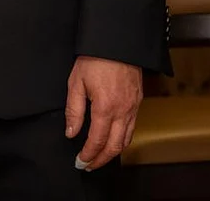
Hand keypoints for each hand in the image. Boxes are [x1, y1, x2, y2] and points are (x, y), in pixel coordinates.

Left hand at [65, 55, 141, 170]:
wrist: (117, 44)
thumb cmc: (94, 60)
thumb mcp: (75, 83)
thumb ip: (74, 111)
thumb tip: (71, 133)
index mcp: (105, 108)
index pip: (97, 141)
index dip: (88, 154)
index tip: (80, 161)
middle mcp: (123, 112)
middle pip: (114, 146)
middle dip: (101, 160)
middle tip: (88, 165)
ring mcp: (133, 108)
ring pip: (126, 140)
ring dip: (113, 153)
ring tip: (100, 158)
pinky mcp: (138, 103)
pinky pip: (132, 128)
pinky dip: (123, 140)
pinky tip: (113, 141)